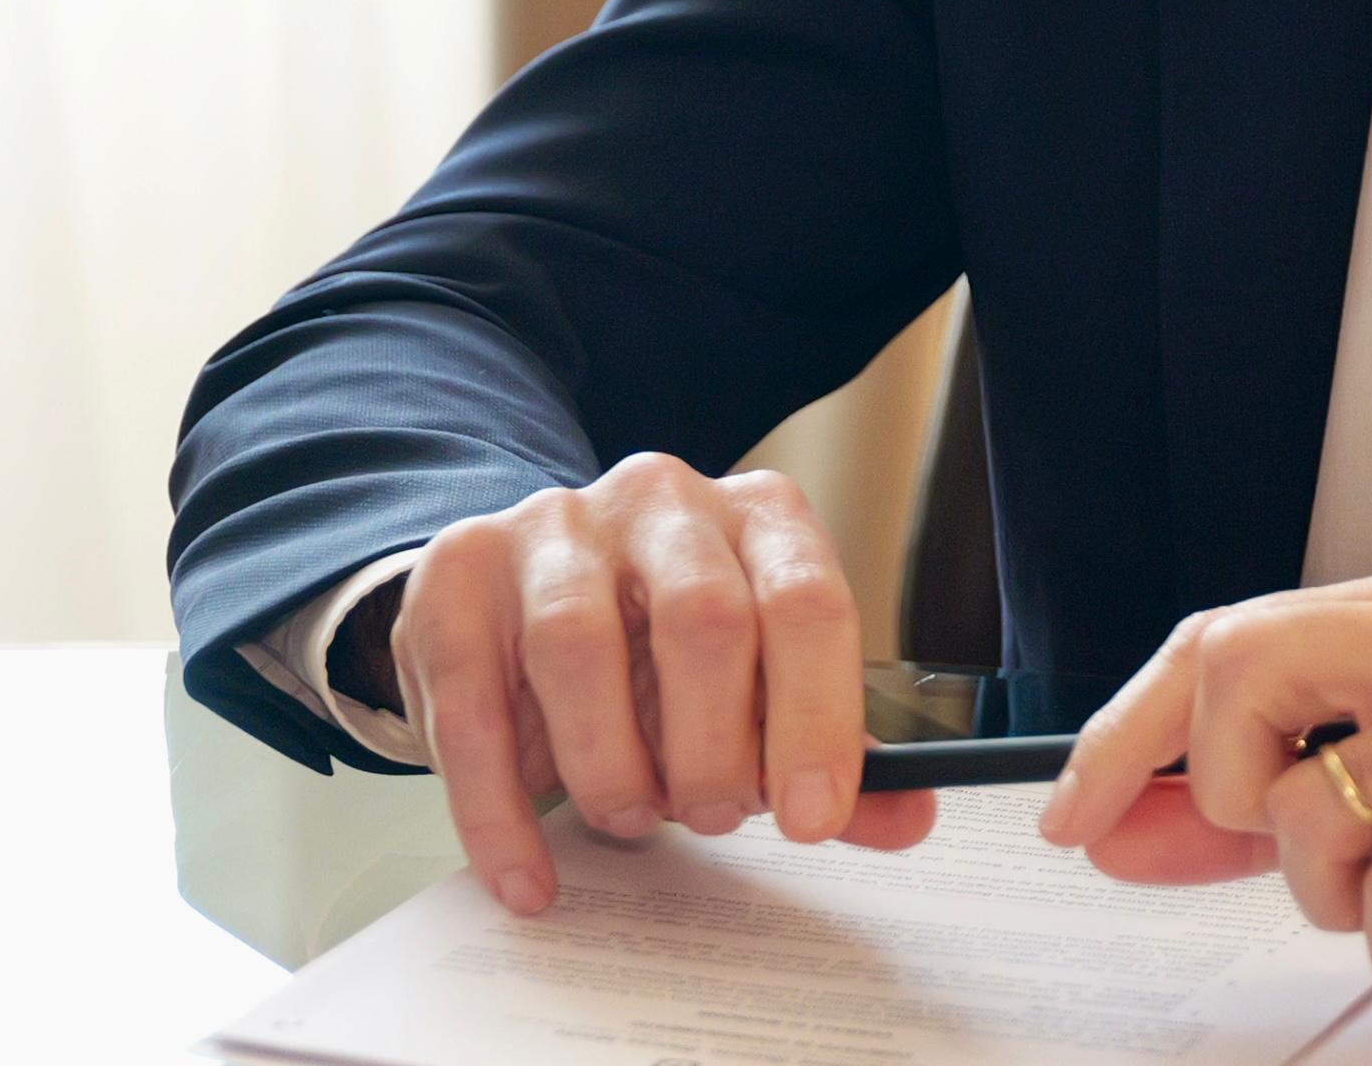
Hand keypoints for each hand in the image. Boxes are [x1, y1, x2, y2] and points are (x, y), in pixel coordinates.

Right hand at [391, 454, 939, 913]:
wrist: (526, 587)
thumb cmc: (664, 646)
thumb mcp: (756, 682)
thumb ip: (828, 748)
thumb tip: (911, 817)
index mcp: (760, 515)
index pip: (808, 601)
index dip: (818, 718)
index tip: (812, 818)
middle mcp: (663, 499)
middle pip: (702, 619)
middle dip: (712, 749)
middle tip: (711, 816)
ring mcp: (554, 525)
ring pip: (579, 648)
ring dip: (611, 768)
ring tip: (630, 816)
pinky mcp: (460, 573)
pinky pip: (472, 706)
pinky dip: (502, 813)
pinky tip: (529, 873)